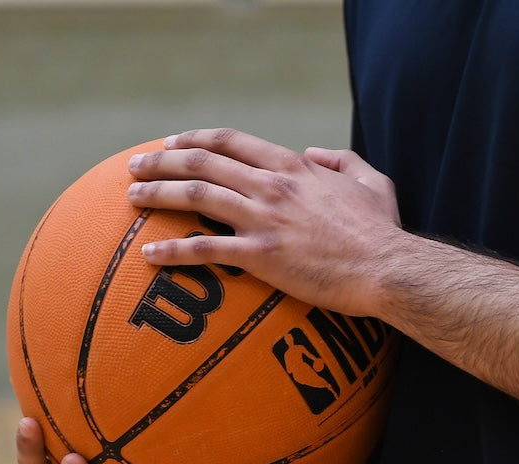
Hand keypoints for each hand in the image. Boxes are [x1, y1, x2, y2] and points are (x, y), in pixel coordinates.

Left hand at [126, 128, 401, 316]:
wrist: (387, 268)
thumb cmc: (382, 232)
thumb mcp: (372, 181)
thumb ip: (340, 159)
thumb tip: (313, 153)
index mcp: (293, 167)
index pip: (231, 142)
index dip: (196, 139)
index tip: (173, 143)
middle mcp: (271, 186)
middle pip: (202, 162)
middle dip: (162, 160)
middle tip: (135, 166)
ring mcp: (263, 219)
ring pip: (196, 196)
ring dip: (157, 193)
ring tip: (131, 197)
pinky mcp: (261, 256)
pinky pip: (205, 249)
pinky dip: (173, 250)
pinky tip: (150, 254)